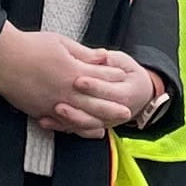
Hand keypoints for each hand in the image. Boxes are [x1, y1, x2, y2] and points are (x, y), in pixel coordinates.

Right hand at [0, 24, 113, 123]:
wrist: (2, 59)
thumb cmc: (30, 47)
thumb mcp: (61, 42)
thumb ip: (84, 53)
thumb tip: (103, 56)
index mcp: (74, 72)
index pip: (101, 77)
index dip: (114, 78)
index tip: (124, 79)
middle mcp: (67, 92)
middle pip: (96, 104)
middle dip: (113, 108)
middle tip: (127, 112)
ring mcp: (53, 104)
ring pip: (81, 118)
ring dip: (97, 122)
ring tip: (108, 126)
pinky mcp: (41, 111)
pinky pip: (62, 124)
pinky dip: (75, 128)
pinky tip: (81, 130)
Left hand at [45, 48, 162, 139]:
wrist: (140, 94)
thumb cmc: (129, 75)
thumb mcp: (124, 63)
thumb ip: (111, 60)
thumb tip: (102, 55)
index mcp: (125, 94)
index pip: (109, 91)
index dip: (93, 86)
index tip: (79, 80)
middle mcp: (116, 112)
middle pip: (95, 112)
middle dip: (77, 106)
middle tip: (60, 99)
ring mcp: (104, 121)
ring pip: (86, 125)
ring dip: (68, 119)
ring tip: (53, 110)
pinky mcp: (93, 125)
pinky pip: (77, 130)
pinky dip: (61, 126)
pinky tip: (46, 121)